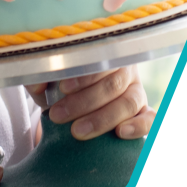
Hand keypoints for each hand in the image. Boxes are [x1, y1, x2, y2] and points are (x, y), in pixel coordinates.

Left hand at [26, 66, 153, 140]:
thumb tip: (36, 83)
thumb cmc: (59, 86)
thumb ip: (40, 77)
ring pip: (129, 102)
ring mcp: (136, 90)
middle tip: (58, 115)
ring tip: (77, 131)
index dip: (82, 76)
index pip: (99, 61)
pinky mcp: (144, 111)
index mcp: (102, 53)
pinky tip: (120, 133)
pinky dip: (139, 125)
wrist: (71, 103)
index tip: (61, 89)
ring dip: (102, 118)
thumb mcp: (46, 79)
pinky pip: (149, 118)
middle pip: (112, 84)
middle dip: (83, 102)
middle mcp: (123, 69)